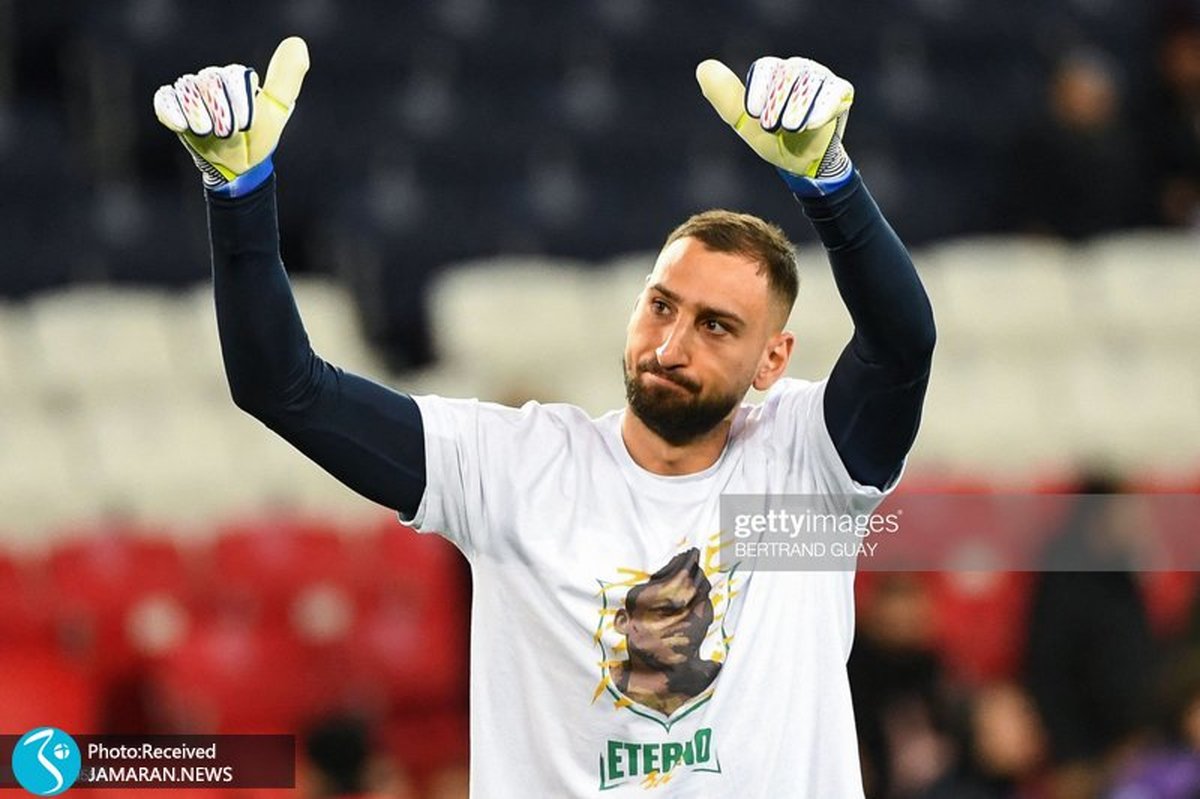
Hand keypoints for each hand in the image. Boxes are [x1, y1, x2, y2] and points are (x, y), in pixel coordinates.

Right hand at [153, 37, 309, 196]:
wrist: (237, 165)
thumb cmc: (258, 137)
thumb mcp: (277, 110)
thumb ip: (285, 80)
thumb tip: (297, 43)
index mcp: (236, 77)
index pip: (233, 76)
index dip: (239, 103)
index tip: (246, 126)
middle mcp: (212, 79)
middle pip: (209, 83)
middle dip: (221, 113)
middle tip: (229, 133)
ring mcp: (191, 92)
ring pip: (188, 91)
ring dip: (200, 117)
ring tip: (210, 133)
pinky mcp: (172, 106)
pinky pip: (165, 99)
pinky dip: (172, 111)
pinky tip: (182, 125)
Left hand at [696, 56, 854, 196]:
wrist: (802, 163)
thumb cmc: (772, 139)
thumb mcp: (745, 121)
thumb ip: (726, 97)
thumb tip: (703, 68)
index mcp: (774, 72)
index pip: (766, 69)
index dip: (759, 90)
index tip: (753, 113)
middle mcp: (798, 69)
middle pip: (788, 74)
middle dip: (778, 102)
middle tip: (772, 126)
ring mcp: (820, 79)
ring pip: (810, 83)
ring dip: (798, 107)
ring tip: (791, 127)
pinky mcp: (841, 92)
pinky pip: (833, 93)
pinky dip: (821, 108)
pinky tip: (811, 124)